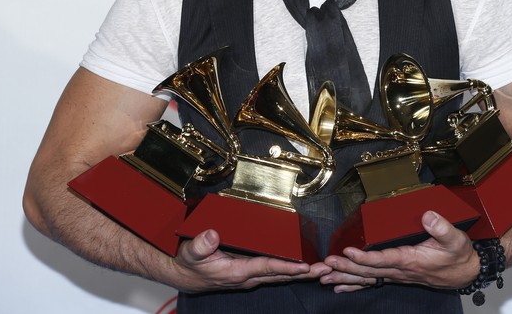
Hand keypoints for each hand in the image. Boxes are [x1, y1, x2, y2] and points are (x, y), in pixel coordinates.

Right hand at [174, 229, 330, 292]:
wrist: (184, 274)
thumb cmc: (189, 262)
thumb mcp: (190, 252)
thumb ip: (201, 245)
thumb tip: (213, 235)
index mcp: (237, 271)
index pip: (268, 268)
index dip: (287, 267)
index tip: (305, 267)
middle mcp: (248, 277)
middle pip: (281, 274)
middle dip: (305, 273)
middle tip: (327, 269)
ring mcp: (250, 277)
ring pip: (281, 275)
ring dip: (302, 273)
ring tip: (323, 269)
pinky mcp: (251, 273)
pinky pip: (275, 272)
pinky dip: (291, 270)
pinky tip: (303, 267)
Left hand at [320, 211, 477, 292]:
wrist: (464, 272)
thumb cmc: (458, 254)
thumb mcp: (456, 239)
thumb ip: (442, 227)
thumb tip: (428, 216)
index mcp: (410, 260)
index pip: (382, 259)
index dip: (364, 257)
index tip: (347, 252)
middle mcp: (400, 270)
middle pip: (368, 271)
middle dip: (345, 268)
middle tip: (326, 264)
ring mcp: (397, 274)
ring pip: (367, 278)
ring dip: (345, 277)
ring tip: (325, 278)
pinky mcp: (396, 275)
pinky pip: (372, 281)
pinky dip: (355, 284)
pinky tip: (341, 287)